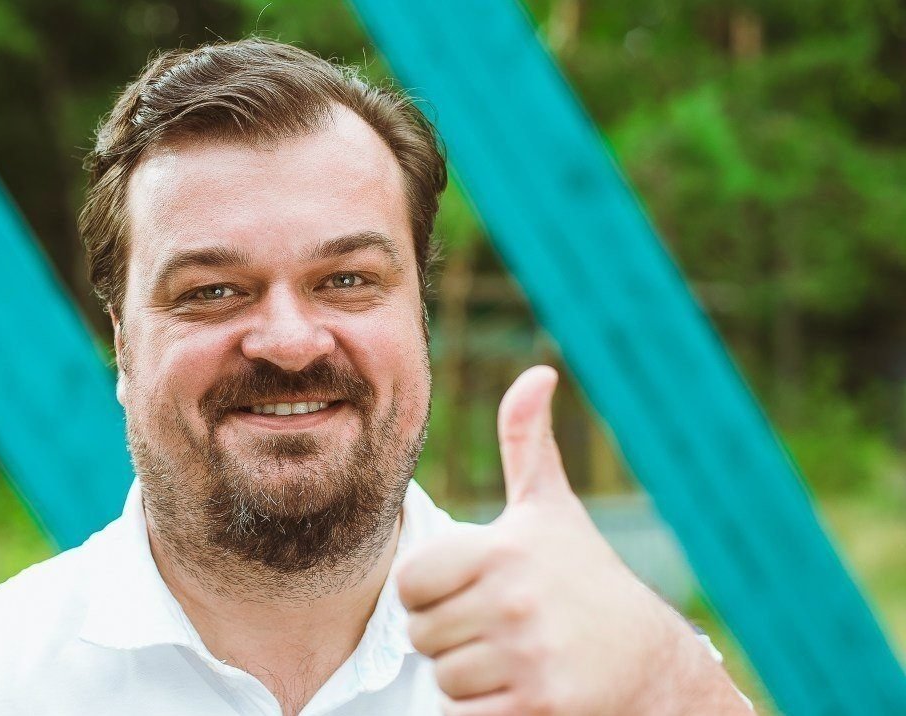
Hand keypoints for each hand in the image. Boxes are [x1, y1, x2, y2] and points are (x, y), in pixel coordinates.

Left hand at [397, 365, 748, 714]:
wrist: (649, 663)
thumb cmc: (585, 578)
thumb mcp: (552, 508)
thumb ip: (527, 441)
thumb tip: (537, 372)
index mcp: (503, 549)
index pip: (410, 582)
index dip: (433, 591)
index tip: (473, 587)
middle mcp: (513, 600)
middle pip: (421, 635)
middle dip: (450, 636)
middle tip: (500, 627)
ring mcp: (526, 657)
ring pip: (443, 678)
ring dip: (468, 676)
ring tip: (514, 656)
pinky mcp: (537, 706)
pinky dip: (483, 710)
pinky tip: (520, 689)